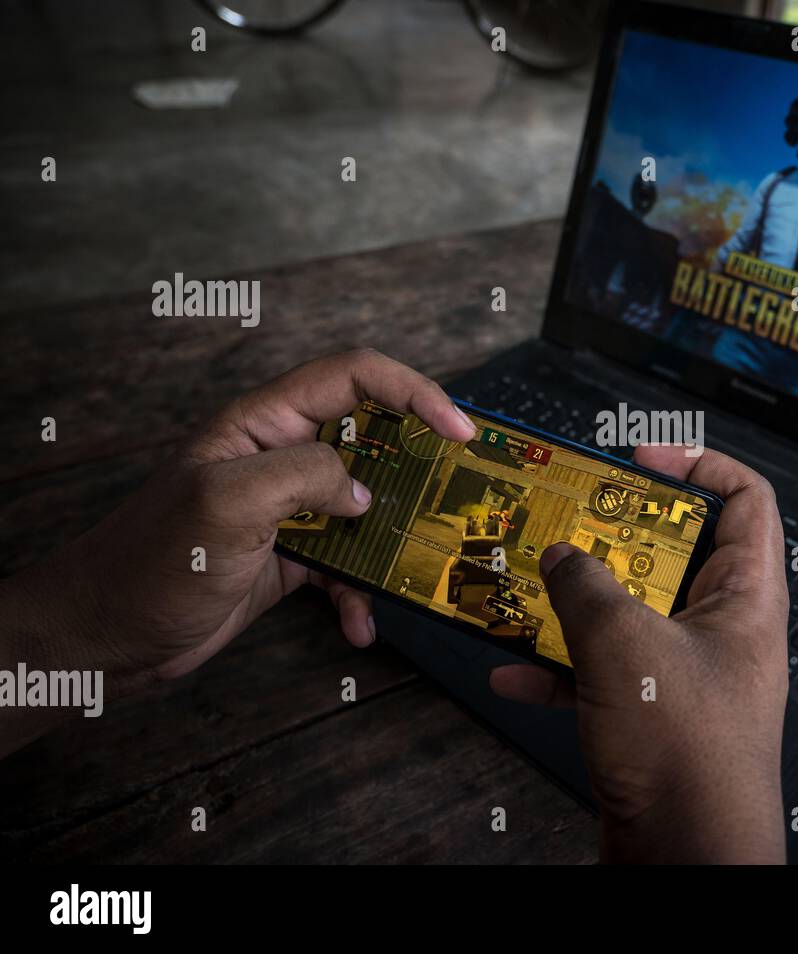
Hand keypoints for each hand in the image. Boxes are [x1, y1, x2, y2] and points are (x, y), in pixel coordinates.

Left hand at [2, 350, 474, 695]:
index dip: (414, 392)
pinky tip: (360, 626)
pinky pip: (346, 566)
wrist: (107, 636)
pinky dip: (359, 596)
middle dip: (420, 469)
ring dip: (395, 544)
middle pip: (373, 439)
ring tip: (420, 571)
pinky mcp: (291, 557)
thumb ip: (305, 476)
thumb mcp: (228, 503)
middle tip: (460, 498)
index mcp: (264, 423)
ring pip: (369, 509)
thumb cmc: (152, 562)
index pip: (353, 378)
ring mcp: (290, 509)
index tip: (460, 430)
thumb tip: (363, 492)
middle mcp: (282, 457)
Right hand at [491, 445, 788, 862]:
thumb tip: (560, 555)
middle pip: (674, 552)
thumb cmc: (686, 754)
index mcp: (747, 599)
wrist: (685, 860)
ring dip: (576, 600)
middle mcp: (723, 631)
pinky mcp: (653, 717)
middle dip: (614, 534)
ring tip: (529, 581)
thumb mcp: (626, 646)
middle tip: (567, 516)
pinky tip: (511, 669)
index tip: (642, 455)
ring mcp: (687, 675)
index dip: (700, 464)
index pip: (748, 500)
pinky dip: (559, 668)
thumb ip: (587, 587)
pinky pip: (603, 673)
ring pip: (630, 613)